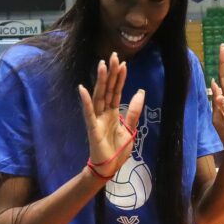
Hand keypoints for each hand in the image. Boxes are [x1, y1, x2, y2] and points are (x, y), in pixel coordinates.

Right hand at [78, 53, 144, 177]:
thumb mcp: (130, 127)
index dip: (120, 78)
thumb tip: (140, 91)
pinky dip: (86, 101)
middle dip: (110, 73)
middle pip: (107, 89)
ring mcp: (96, 118)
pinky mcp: (92, 128)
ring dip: (100, 81)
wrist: (110, 167)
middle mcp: (104, 112)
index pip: (116, 91)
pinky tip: (82, 89)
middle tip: (113, 56)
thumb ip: (134, 110)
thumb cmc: (118, 149)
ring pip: (99, 96)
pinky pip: (88, 113)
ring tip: (102, 65)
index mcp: (113, 112)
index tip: (123, 63)